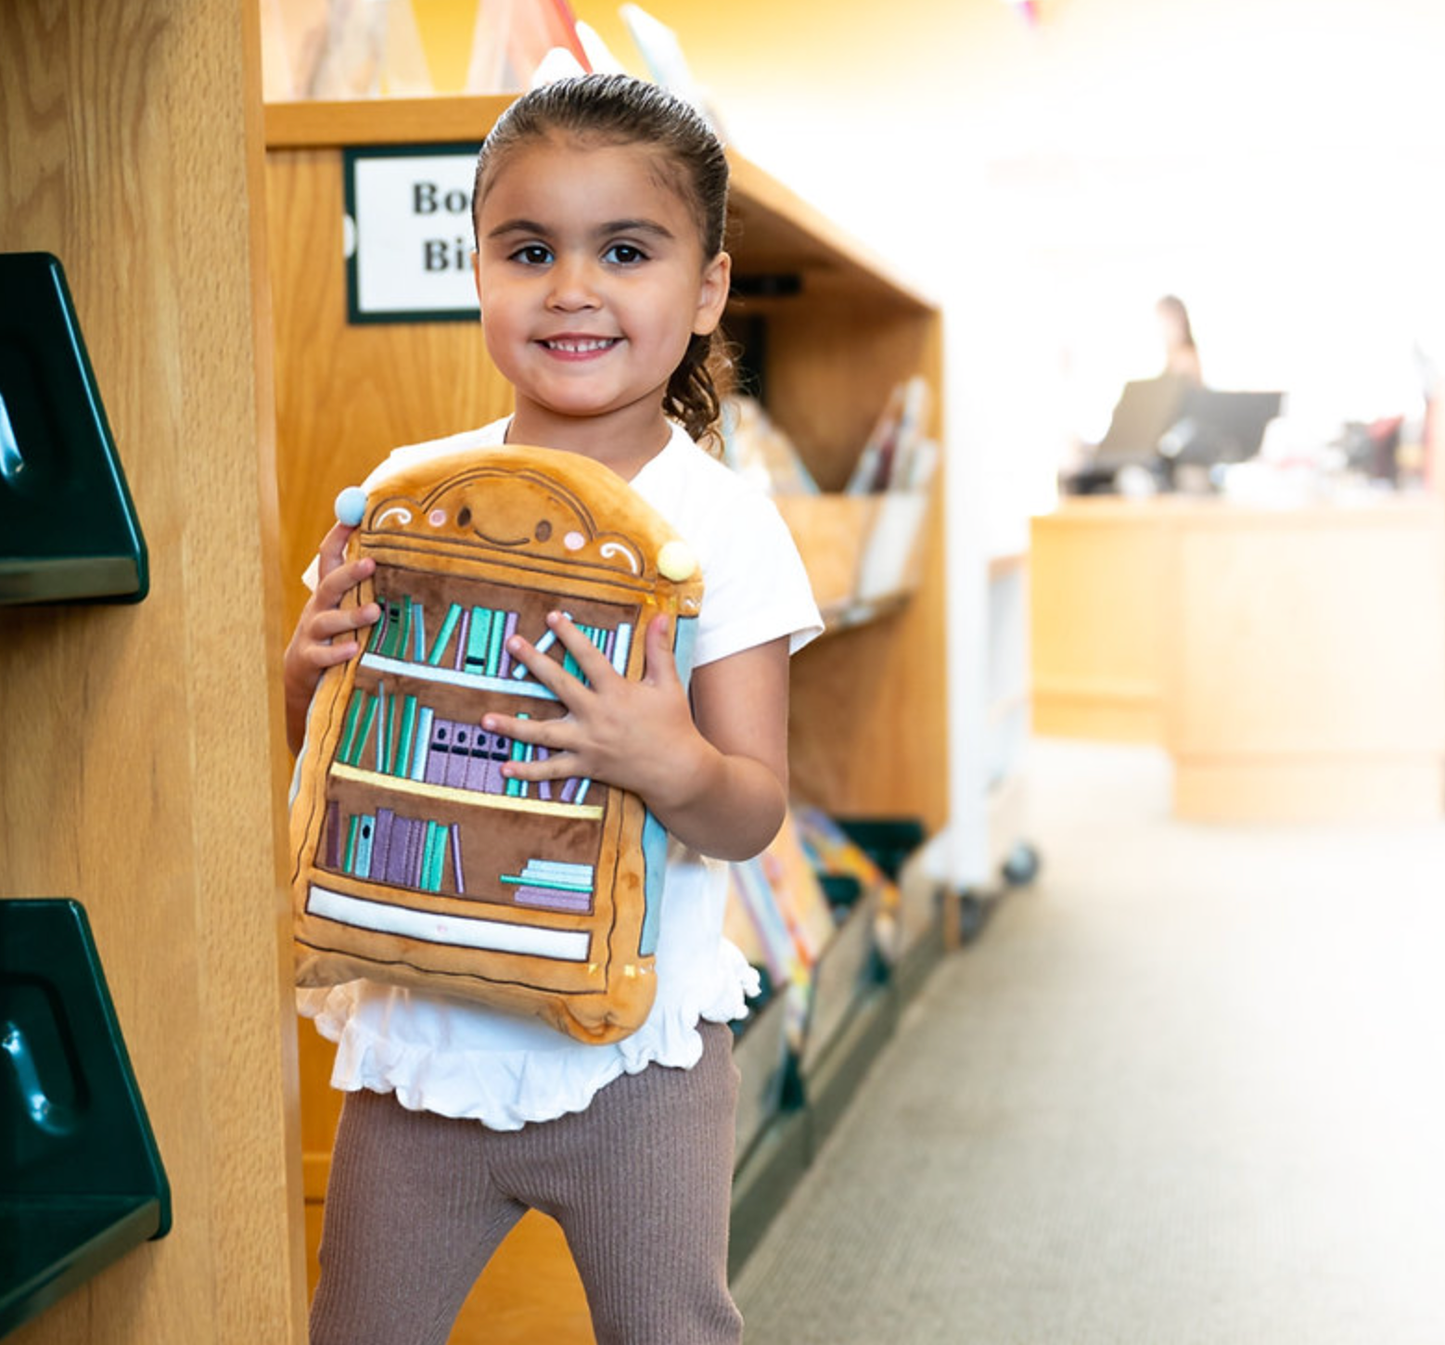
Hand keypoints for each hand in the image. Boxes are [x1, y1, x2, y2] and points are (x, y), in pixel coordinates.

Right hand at [284, 521, 379, 752]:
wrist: (305, 675)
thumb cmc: (337, 634)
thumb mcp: (346, 606)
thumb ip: (365, 585)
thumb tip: (398, 555)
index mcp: (329, 591)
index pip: (329, 556)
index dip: (338, 535)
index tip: (355, 514)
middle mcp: (318, 607)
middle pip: (330, 584)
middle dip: (349, 572)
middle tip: (371, 563)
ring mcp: (312, 633)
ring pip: (328, 620)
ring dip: (351, 615)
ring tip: (374, 612)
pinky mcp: (310, 660)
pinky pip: (322, 655)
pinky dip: (337, 653)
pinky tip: (353, 649)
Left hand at [483, 610, 708, 809]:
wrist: (677, 770)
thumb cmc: (674, 725)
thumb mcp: (668, 684)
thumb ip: (659, 650)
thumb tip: (662, 615)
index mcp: (616, 692)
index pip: (589, 657)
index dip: (570, 635)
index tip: (553, 617)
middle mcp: (596, 716)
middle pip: (559, 685)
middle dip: (535, 662)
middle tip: (513, 643)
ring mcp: (588, 743)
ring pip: (544, 734)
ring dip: (513, 727)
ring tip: (485, 719)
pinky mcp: (586, 766)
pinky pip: (552, 771)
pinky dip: (528, 771)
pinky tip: (505, 768)